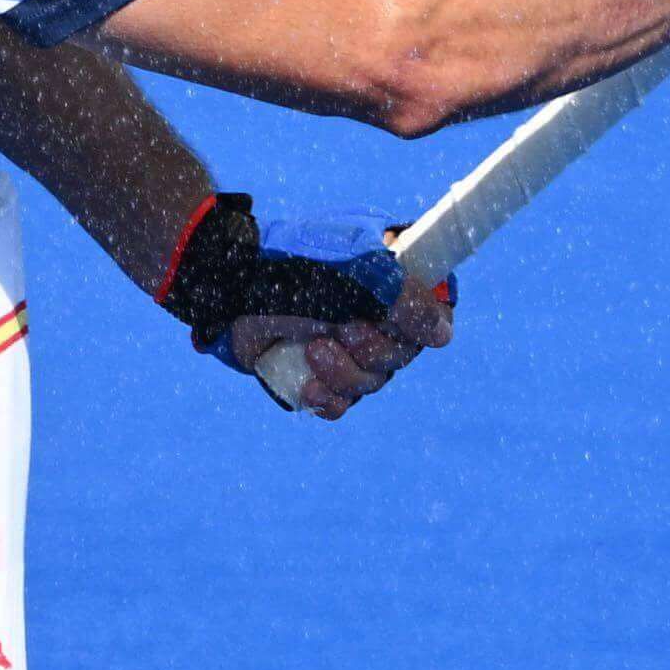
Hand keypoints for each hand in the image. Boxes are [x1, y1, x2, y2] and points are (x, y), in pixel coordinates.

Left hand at [227, 271, 455, 421]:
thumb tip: (444, 335)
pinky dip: (329, 398)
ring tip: (312, 351)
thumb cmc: (292, 268)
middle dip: (373, 351)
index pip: (436, 305)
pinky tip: (310, 386)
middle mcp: (372, 307)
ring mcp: (343, 340)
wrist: (226, 288)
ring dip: (345, 374)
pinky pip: (342, 401)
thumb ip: (406, 300)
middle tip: (342, 328)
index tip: (404, 326)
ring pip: (372, 381)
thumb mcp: (358, 276)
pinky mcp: (315, 369)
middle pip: (404, 353)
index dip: (426, 324)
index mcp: (390, 271)